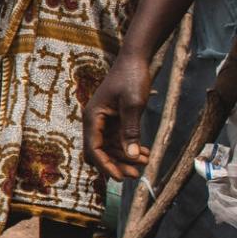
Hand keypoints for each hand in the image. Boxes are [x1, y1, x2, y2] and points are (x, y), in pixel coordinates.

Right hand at [84, 55, 152, 179]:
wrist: (135, 60)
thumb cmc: (131, 78)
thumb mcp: (133, 105)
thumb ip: (131, 131)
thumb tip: (131, 155)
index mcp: (93, 118)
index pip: (94, 148)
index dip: (106, 165)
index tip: (120, 178)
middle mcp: (95, 122)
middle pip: (101, 151)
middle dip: (116, 164)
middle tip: (135, 175)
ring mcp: (104, 121)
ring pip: (111, 147)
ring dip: (126, 157)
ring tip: (145, 163)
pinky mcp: (115, 119)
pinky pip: (120, 139)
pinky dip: (130, 147)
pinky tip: (145, 153)